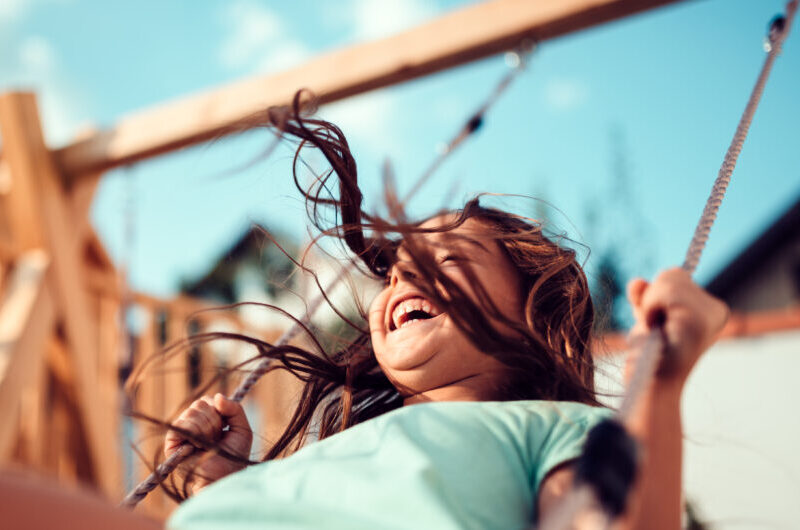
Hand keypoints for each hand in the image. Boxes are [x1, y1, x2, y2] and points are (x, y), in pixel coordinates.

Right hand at [165, 393, 252, 492]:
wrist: (223, 477)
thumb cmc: (233, 456)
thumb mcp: (242, 429)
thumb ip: (235, 408)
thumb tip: (217, 396)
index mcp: (207, 418)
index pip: (209, 400)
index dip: (219, 412)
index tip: (225, 428)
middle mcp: (192, 423)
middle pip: (200, 403)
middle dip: (214, 422)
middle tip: (216, 439)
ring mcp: (181, 432)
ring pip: (192, 412)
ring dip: (206, 430)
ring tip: (207, 445)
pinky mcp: (172, 442)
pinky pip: (181, 424)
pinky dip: (193, 433)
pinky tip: (196, 447)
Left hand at [626, 268, 728, 386]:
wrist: (650, 388)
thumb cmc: (649, 358)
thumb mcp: (647, 316)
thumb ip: (645, 294)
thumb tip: (637, 282)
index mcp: (711, 311)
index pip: (675, 277)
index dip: (656, 300)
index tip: (658, 326)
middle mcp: (717, 312)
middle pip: (672, 275)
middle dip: (652, 301)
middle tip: (655, 332)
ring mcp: (709, 316)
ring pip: (667, 279)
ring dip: (649, 307)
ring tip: (656, 334)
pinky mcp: (697, 321)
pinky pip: (665, 291)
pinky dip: (650, 309)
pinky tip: (656, 332)